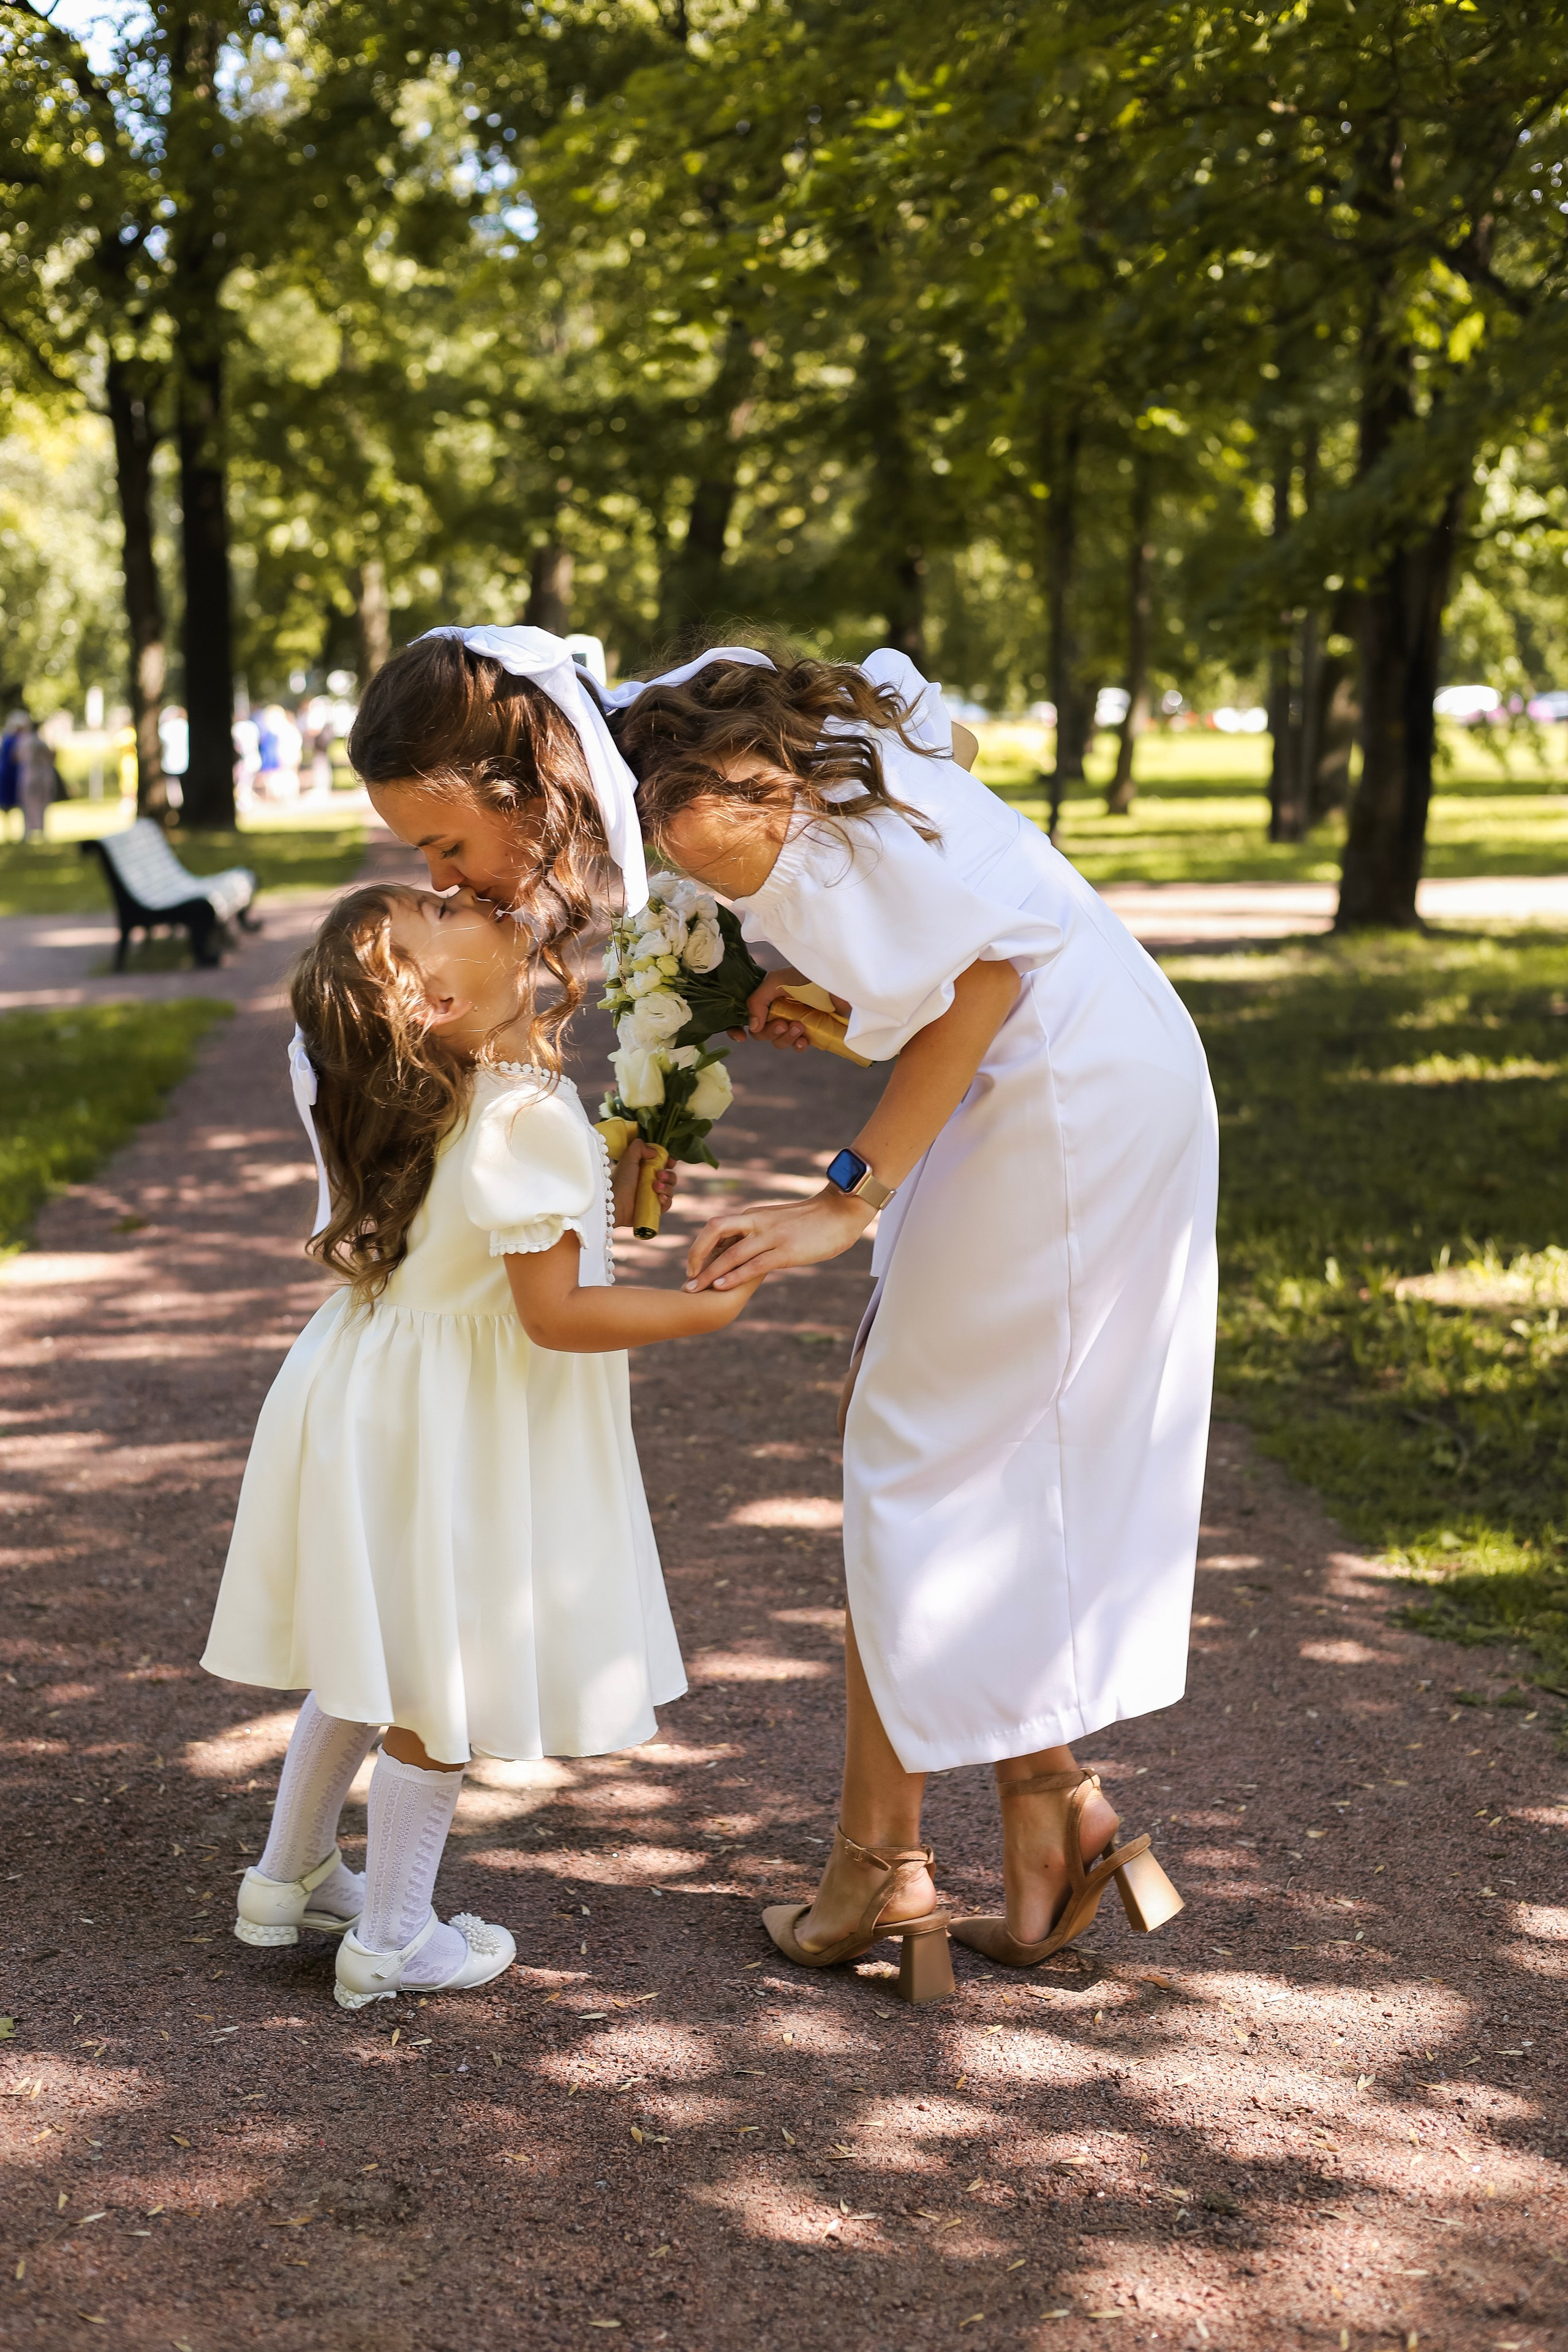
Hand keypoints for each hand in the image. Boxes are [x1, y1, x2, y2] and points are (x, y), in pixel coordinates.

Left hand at [612, 1139, 675, 1228]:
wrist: (616, 1204)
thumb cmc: (620, 1181)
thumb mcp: (628, 1158)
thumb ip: (639, 1147)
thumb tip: (654, 1151)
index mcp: (644, 1169)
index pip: (663, 1164)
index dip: (669, 1162)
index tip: (670, 1162)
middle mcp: (650, 1182)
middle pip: (670, 1177)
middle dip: (668, 1175)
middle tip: (659, 1175)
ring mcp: (653, 1196)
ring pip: (670, 1189)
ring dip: (667, 1187)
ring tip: (655, 1187)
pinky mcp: (654, 1209)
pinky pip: (668, 1203)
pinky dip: (666, 1200)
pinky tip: (660, 1198)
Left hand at [684, 1183, 872, 1291]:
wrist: (841, 1212)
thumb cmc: (812, 1221)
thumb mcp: (779, 1224)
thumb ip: (759, 1234)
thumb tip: (745, 1249)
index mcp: (754, 1216)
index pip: (717, 1228)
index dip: (700, 1247)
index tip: (693, 1267)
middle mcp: (757, 1222)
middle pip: (714, 1230)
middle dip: (696, 1255)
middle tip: (687, 1278)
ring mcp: (771, 1236)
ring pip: (731, 1253)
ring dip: (710, 1273)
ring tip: (694, 1289)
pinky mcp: (785, 1251)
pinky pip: (754, 1264)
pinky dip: (735, 1276)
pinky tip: (721, 1287)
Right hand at [727, 970, 841, 1052]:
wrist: (835, 979)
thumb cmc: (804, 974)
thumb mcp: (776, 981)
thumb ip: (758, 1001)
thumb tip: (753, 1027)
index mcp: (766, 999)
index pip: (745, 1017)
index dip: (736, 1030)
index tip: (740, 1036)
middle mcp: (777, 1011)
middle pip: (761, 1034)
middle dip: (771, 1032)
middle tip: (785, 1024)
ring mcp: (794, 1022)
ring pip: (779, 1043)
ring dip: (786, 1039)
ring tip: (799, 1027)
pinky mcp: (811, 1030)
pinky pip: (798, 1046)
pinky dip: (799, 1046)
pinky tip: (805, 1040)